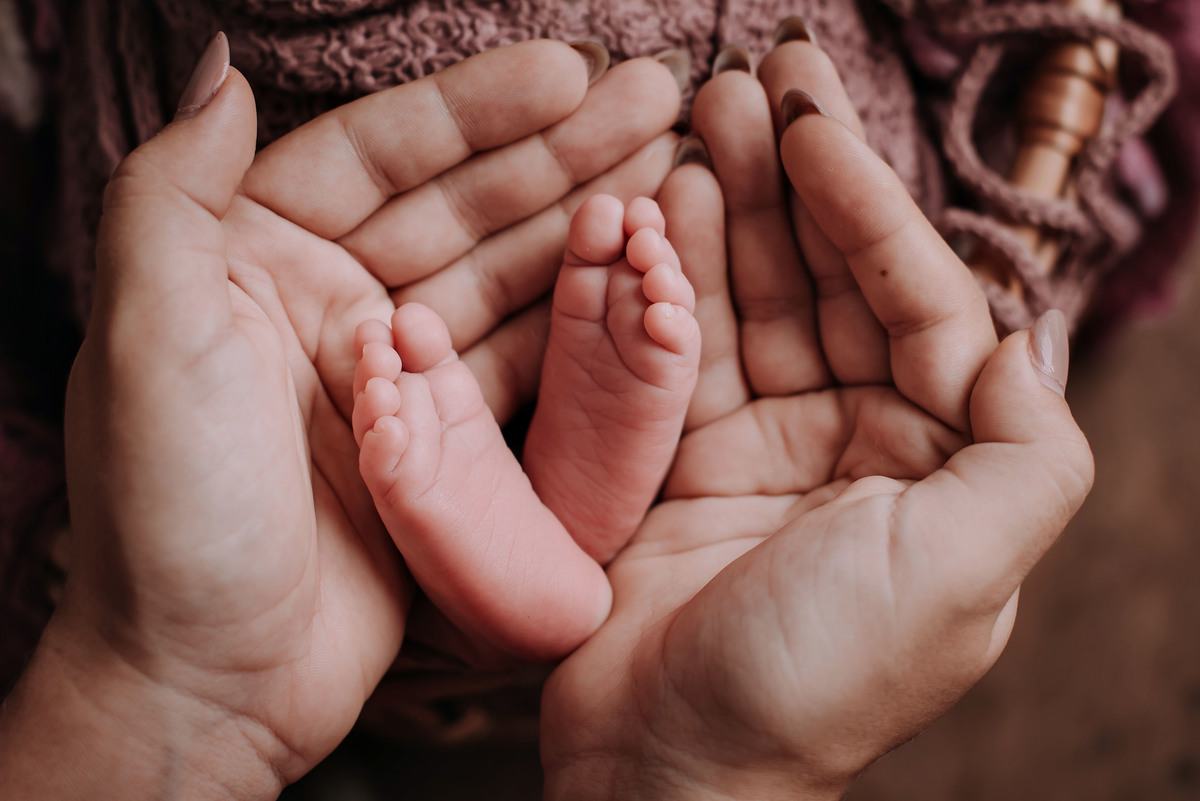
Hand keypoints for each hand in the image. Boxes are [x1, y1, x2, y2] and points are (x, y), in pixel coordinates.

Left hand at [0, 38, 680, 798]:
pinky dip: (576, 320)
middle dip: (557, 153)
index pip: (380, 156)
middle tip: (653, 103)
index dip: (477, 111)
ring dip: (580, 227)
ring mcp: (390, 378)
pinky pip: (518, 362)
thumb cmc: (168, 512)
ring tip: (664, 176)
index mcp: (253, 261)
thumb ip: (173, 192)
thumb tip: (222, 67)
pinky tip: (633, 277)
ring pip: (502, 278)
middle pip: (460, 207)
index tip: (569, 72)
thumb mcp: (151, 337)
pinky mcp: (438, 444)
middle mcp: (326, 307)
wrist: (208, 679)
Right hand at [541, 40, 1093, 800]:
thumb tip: (1032, 324)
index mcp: (945, 467)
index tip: (813, 118)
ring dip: (727, 209)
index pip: (918, 301)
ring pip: (753, 304)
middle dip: (794, 180)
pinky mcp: (686, 463)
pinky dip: (667, 282)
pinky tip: (654, 207)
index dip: (867, 204)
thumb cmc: (814, 679)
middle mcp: (863, 448)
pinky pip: (681, 352)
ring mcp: (769, 451)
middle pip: (832, 285)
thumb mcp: (962, 571)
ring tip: (696, 115)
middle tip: (752, 77)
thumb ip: (1029, 448)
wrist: (664, 770)